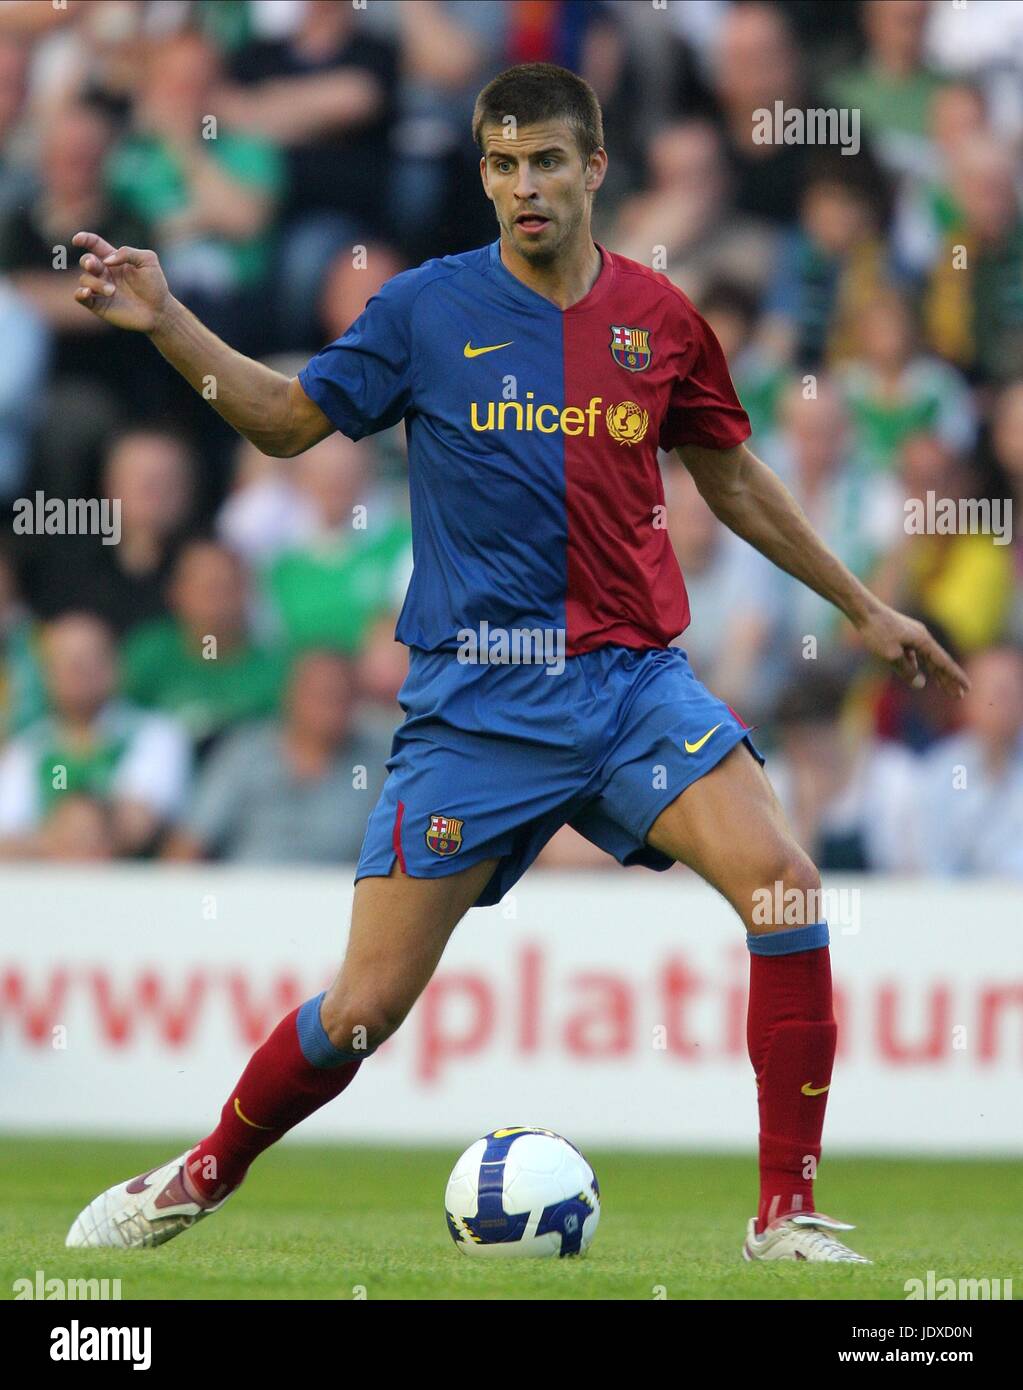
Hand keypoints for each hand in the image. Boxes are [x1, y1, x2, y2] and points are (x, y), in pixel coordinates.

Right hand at [71, 231, 170, 333]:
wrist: (159, 311)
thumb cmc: (155, 284)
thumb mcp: (147, 260)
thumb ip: (127, 253)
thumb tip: (106, 260)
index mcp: (114, 259)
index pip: (94, 244)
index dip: (84, 239)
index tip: (77, 239)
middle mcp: (104, 272)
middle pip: (86, 261)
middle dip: (88, 261)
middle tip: (94, 265)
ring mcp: (100, 289)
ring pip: (85, 279)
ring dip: (95, 283)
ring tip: (112, 291)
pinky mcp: (98, 305)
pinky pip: (80, 296)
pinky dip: (80, 293)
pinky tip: (88, 293)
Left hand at [855, 601, 969, 696]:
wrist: (864, 610)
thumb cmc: (877, 632)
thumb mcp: (891, 655)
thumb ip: (907, 671)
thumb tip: (920, 684)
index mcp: (923, 641)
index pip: (944, 663)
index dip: (955, 677)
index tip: (966, 688)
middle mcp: (922, 637)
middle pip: (939, 662)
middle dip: (949, 680)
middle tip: (960, 695)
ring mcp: (913, 635)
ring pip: (928, 659)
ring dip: (936, 674)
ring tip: (945, 687)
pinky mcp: (903, 635)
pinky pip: (915, 654)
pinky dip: (919, 665)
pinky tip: (919, 674)